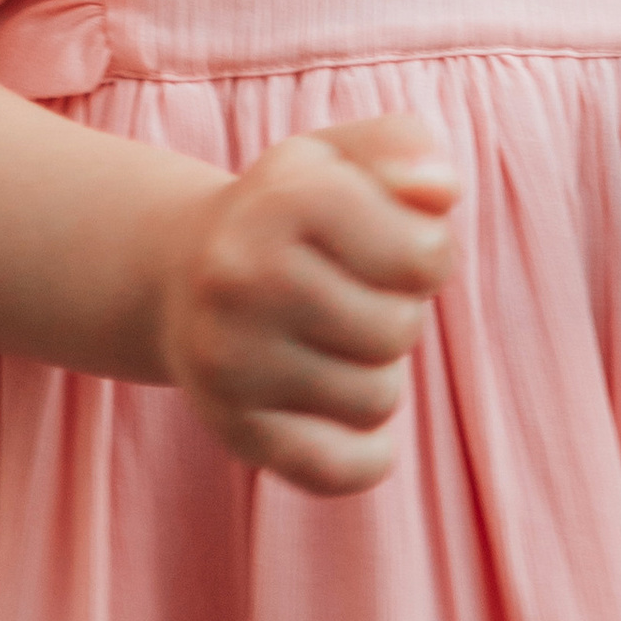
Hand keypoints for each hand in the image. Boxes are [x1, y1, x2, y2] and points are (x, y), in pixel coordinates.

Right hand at [150, 112, 459, 497]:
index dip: (429, 252)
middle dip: (396, 313)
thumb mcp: (342, 157)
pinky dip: (363, 457)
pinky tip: (346, 421)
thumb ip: (404, 149)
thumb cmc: (290, 211)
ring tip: (334, 341)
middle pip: (399, 330)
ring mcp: (231, 360)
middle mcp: (246, 276)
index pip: (426, 254)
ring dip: (374, 374)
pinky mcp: (232, 429)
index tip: (395, 245)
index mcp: (284, 196)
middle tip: (355, 296)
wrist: (178, 274)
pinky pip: (339, 471)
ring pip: (375, 400)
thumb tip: (442, 190)